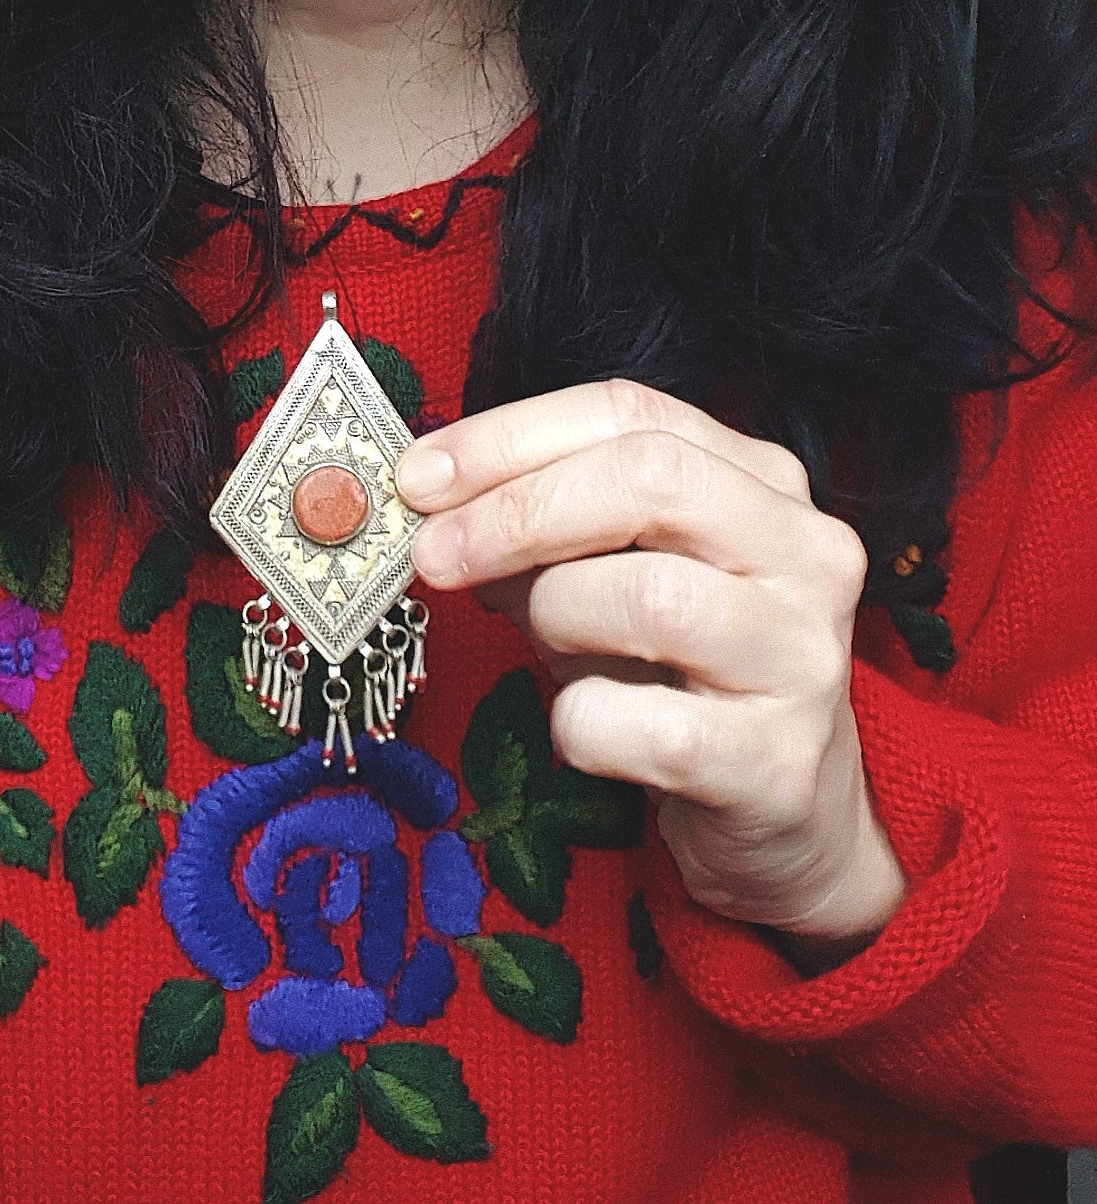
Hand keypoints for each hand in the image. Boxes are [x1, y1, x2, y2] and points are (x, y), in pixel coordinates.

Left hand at [394, 380, 908, 952]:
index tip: (419, 477)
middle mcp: (804, 551)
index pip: (629, 413)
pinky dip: (580, 724)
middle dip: (516, 512)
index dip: (508, 437)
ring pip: (649, 596)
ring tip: (545, 645)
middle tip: (433, 553)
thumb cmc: (678, 673)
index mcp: (760, 482)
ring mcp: (802, 655)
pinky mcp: (777, 759)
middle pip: (650, 479)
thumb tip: (432, 507)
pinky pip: (641, 726)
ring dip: (555, 616)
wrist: (782, 809)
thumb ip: (538, 531)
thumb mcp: (610, 575)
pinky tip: (585, 729)